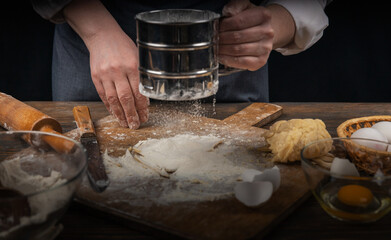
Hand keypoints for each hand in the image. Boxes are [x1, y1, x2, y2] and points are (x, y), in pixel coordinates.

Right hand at [63, 0, 148, 128]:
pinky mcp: (95, 77)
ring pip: (113, 100)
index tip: (145, 116)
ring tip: (125, 123)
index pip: (138, 92)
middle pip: (126, 98)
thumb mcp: (138, 57)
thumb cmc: (124, 46)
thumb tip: (146, 98)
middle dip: (132, 114)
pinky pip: (103, 95)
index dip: (142, 107)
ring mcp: (105, 75)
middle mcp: (118, 71)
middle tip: (136, 125)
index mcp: (132, 66)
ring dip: (120, 114)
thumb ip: (141, 76)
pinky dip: (109, 106)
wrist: (102, 35)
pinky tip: (115, 114)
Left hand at [219, 0, 273, 70]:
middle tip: (213, 39)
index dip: (224, 26)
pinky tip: (222, 57)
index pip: (238, 22)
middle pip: (237, 37)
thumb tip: (228, 12)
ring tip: (216, 47)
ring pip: (238, 50)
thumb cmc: (251, 21)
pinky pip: (242, 62)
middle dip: (221, 39)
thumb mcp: (244, 8)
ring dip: (223, 50)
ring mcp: (265, 48)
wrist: (264, 33)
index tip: (216, 28)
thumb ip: (235, 6)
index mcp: (263, 16)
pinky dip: (229, 60)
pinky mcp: (261, 60)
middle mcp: (267, 32)